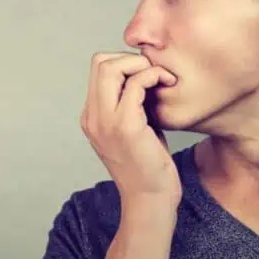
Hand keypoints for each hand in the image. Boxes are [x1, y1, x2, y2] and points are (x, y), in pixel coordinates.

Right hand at [81, 52, 181, 207]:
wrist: (149, 200)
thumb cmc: (148, 166)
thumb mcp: (132, 131)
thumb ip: (129, 105)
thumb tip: (142, 77)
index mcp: (91, 117)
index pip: (97, 69)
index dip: (121, 63)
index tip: (144, 75)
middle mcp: (93, 117)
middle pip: (99, 62)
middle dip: (129, 59)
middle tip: (152, 73)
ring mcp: (106, 122)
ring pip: (111, 68)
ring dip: (141, 65)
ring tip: (160, 77)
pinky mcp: (126, 127)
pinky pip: (136, 84)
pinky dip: (152, 76)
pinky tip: (166, 84)